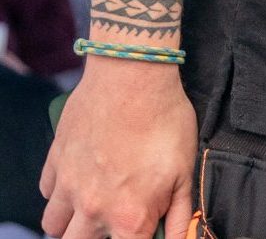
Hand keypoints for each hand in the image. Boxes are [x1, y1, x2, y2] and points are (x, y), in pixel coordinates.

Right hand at [39, 57, 196, 238]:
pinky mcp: (55, 162)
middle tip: (111, 219)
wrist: (133, 75)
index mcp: (129, 217)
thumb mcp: (185, 168)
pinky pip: (47, 192)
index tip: (138, 229)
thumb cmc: (165, 119)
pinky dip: (59, 192)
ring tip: (92, 206)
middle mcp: (93, 209)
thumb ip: (180, 213)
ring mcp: (69, 186)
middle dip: (95, 237)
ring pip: (54, 226)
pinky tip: (79, 178)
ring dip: (71, 222)